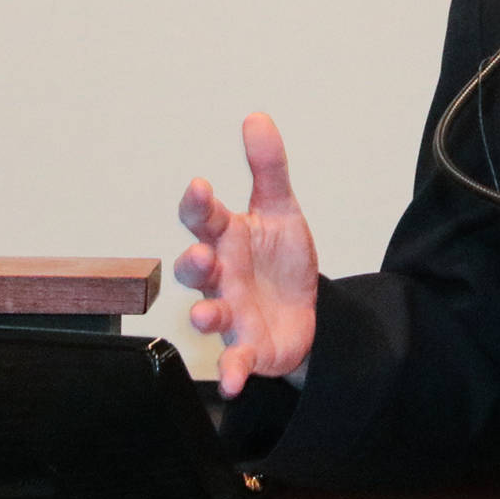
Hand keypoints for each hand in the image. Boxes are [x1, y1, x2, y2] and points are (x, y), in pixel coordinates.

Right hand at [174, 113, 320, 398]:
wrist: (307, 311)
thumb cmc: (280, 259)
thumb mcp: (282, 210)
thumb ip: (268, 167)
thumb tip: (256, 117)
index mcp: (228, 238)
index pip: (204, 219)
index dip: (198, 205)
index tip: (200, 187)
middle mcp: (222, 276)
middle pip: (196, 268)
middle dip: (193, 262)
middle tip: (202, 255)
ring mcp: (231, 313)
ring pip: (208, 313)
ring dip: (204, 314)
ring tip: (206, 314)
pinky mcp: (247, 347)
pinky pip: (234, 361)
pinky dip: (231, 372)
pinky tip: (232, 381)